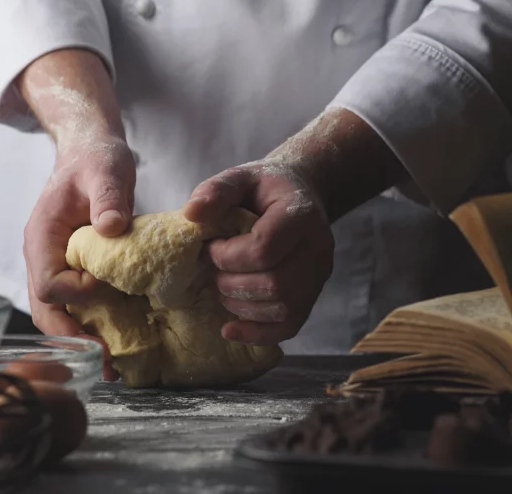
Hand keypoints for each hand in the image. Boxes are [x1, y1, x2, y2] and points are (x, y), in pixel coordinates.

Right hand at [23, 135, 134, 379]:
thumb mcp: (107, 171)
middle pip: (44, 310)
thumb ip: (108, 197)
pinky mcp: (70, 268)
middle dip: (72, 338)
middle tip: (107, 362)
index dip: (79, 292)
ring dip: (80, 338)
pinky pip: (72, 304)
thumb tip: (111, 228)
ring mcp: (53, 264)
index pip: (49, 284)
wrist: (90, 151)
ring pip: (55, 313)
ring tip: (112, 363)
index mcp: (42, 236)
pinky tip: (115, 338)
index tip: (108, 283)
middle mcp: (41, 256)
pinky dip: (90, 323)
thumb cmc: (96, 159)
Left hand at [183, 163, 333, 344]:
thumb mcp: (240, 178)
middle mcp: (318, 248)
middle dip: (232, 283)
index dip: (228, 255)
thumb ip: (216, 191)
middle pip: (275, 284)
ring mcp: (320, 276)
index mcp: (301, 215)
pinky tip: (230, 329)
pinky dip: (257, 333)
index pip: (265, 248)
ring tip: (223, 289)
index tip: (212, 247)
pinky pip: (289, 326)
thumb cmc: (264, 188)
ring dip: (241, 306)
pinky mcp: (313, 296)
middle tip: (214, 271)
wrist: (300, 193)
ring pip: (282, 309)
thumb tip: (191, 215)